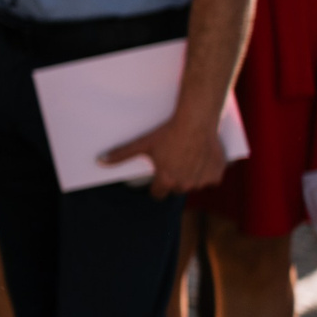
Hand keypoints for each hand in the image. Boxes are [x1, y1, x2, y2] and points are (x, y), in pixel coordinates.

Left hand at [103, 108, 229, 197]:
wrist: (196, 122)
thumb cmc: (167, 133)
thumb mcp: (142, 144)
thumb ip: (121, 155)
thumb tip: (99, 161)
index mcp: (166, 181)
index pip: (158, 194)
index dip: (156, 185)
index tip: (157, 176)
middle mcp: (185, 185)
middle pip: (177, 188)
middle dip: (174, 178)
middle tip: (173, 161)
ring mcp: (202, 181)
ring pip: (194, 184)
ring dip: (191, 175)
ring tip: (187, 156)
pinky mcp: (217, 174)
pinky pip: (211, 178)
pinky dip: (207, 170)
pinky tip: (201, 156)